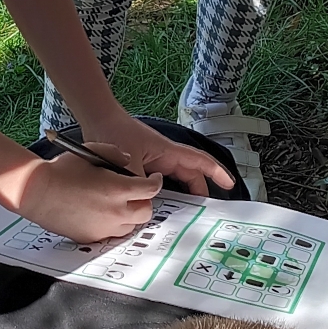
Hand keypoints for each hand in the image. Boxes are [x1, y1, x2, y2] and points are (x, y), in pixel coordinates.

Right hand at [13, 151, 161, 242]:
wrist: (37, 192)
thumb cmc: (61, 170)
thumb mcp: (91, 151)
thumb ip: (115, 154)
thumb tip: (128, 160)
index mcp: (118, 189)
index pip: (151, 190)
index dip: (156, 182)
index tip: (154, 179)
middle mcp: (115, 212)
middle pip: (146, 212)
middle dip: (144, 201)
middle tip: (136, 193)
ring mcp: (104, 228)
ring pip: (130, 226)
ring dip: (130, 215)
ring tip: (117, 203)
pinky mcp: (92, 237)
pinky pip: (111, 233)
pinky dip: (112, 224)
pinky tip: (101, 212)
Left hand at [72, 113, 233, 196]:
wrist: (98, 117)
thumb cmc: (114, 131)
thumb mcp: (126, 163)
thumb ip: (137, 186)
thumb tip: (146, 206)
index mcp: (168, 151)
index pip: (200, 161)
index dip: (217, 172)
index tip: (229, 184)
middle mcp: (165, 155)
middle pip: (191, 174)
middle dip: (201, 190)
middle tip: (206, 210)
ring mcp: (155, 159)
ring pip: (176, 178)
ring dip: (183, 192)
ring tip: (186, 211)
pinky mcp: (144, 163)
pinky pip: (161, 179)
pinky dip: (166, 190)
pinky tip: (160, 203)